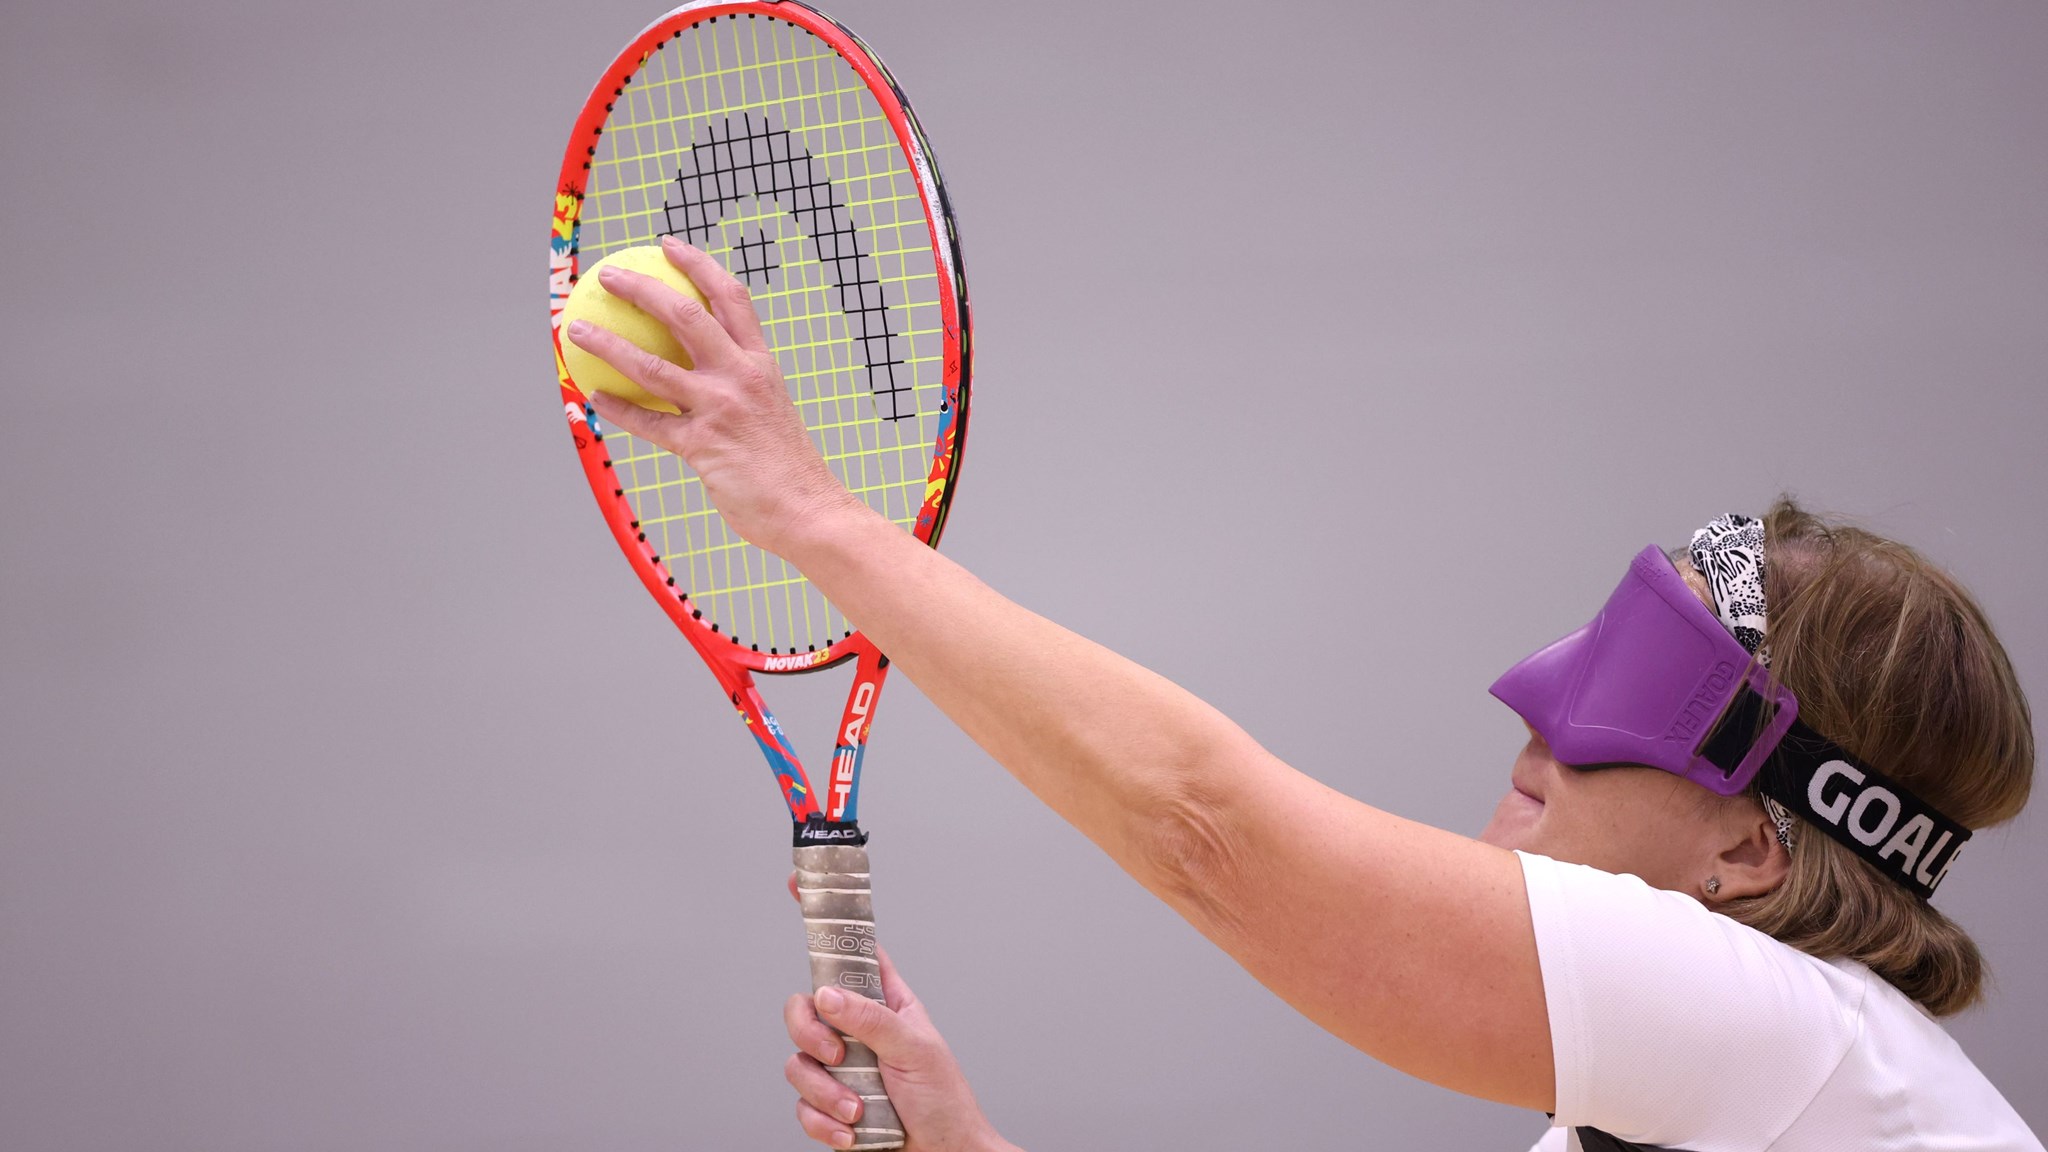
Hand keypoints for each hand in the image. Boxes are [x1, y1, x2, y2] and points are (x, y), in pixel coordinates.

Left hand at [564, 235, 868, 556]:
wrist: (808, 510)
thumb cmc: (787, 466)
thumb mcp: (771, 407)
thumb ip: (741, 384)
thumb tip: (705, 369)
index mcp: (761, 363)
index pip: (730, 297)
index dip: (696, 265)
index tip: (667, 245)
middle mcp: (741, 377)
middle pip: (685, 315)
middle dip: (642, 288)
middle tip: (609, 277)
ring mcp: (720, 409)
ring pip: (652, 366)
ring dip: (608, 344)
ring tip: (578, 331)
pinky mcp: (702, 446)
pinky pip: (649, 422)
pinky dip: (618, 409)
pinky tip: (595, 396)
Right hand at [783, 882, 1016, 1151]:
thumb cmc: (945, 1101)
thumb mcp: (916, 1050)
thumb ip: (871, 1020)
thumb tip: (827, 997)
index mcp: (883, 1003)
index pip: (850, 952)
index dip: (826, 921)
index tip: (796, 885)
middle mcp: (855, 1030)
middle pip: (802, 1008)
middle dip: (812, 1035)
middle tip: (842, 1056)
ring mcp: (839, 1069)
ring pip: (797, 1062)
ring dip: (828, 1092)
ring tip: (861, 1107)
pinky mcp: (828, 1107)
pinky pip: (801, 1107)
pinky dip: (825, 1123)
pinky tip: (853, 1130)